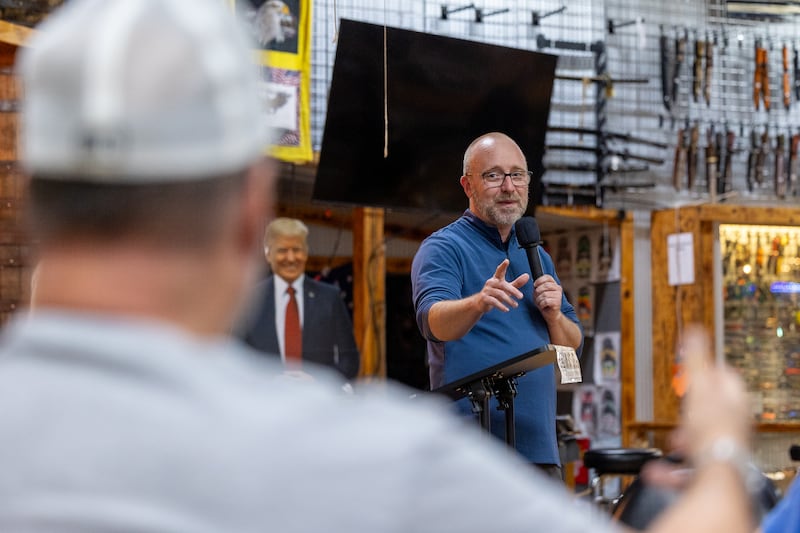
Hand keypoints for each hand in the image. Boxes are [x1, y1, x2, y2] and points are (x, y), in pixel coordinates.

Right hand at [474, 259, 528, 313]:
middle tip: (521, 297)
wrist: (480, 303)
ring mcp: (487, 291)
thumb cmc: (495, 293)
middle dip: (513, 291)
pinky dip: (501, 306)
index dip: (503, 266)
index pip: (499, 271)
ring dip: (509, 300)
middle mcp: (491, 283)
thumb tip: (527, 276)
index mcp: (496, 279)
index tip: (507, 261)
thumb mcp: (506, 288)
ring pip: (500, 294)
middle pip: (503, 285)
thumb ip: (517, 283)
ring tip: (515, 305)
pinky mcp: (484, 298)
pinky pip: (494, 301)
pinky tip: (506, 310)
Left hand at [532, 275, 562, 317]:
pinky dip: (541, 304)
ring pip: (544, 294)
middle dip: (538, 292)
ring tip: (540, 303)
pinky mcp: (557, 302)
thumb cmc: (544, 303)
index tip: (534, 285)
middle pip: (545, 285)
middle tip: (537, 297)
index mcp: (554, 284)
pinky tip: (543, 306)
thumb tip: (534, 284)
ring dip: (539, 300)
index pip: (547, 277)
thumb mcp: (539, 293)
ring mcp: (559, 295)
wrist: (550, 314)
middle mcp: (558, 288)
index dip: (539, 280)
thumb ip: (537, 287)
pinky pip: (546, 301)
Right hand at [679, 326, 750, 458]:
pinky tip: (657, 466)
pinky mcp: (712, 465)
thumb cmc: (712, 430)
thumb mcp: (700, 385)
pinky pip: (689, 459)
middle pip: (713, 406)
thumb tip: (695, 330)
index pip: (726, 375)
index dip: (709, 370)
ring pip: (701, 434)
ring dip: (682, 433)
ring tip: (673, 435)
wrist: (714, 471)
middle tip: (682, 403)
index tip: (695, 368)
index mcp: (736, 399)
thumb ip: (695, 358)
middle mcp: (735, 422)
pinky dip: (672, 461)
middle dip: (692, 405)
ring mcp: (725, 444)